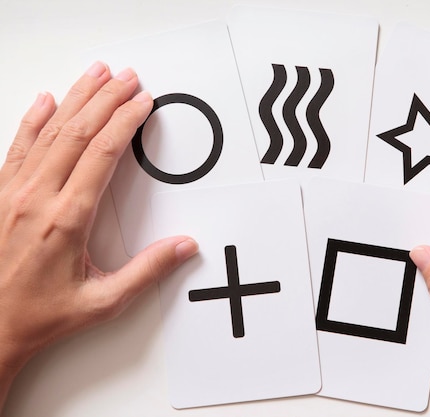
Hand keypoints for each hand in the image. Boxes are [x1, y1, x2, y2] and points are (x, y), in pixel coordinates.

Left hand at [0, 62, 197, 407]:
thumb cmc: (39, 315)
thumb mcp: (103, 302)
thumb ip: (147, 271)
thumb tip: (183, 247)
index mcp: (66, 219)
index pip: (101, 154)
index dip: (124, 122)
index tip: (141, 103)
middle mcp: (37, 198)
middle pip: (77, 132)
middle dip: (106, 99)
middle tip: (127, 77)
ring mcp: (13, 193)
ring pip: (48, 131)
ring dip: (75, 99)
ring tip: (95, 74)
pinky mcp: (0, 195)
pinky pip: (18, 146)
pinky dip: (33, 119)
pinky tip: (44, 101)